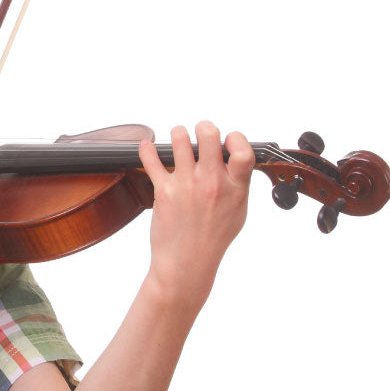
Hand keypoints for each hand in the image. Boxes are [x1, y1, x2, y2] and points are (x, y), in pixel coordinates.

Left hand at [139, 122, 254, 308]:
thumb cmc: (212, 238)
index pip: (243, 151)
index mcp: (234, 189)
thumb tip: (235, 158)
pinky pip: (151, 160)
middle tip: (200, 132)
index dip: (235, 138)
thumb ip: (237, 183)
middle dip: (203, 127)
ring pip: (179, 140)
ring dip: (177, 134)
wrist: (187, 263)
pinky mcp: (164, 191)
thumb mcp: (237, 211)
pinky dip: (146, 149)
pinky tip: (146, 146)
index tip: (227, 139)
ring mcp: (187, 185)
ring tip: (177, 137)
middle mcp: (212, 183)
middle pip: (209, 135)